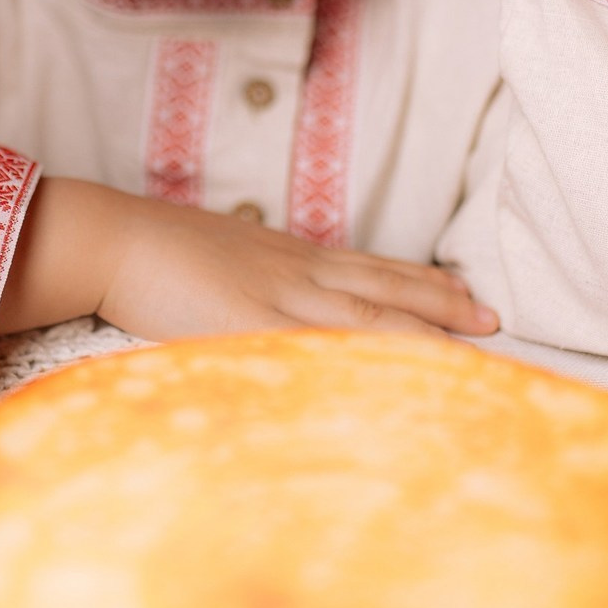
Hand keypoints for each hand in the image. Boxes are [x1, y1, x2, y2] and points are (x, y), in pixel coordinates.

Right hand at [0, 177, 497, 341]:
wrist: (114, 238)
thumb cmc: (159, 248)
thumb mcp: (222, 255)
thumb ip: (256, 273)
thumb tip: (278, 295)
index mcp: (286, 254)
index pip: (369, 267)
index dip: (420, 280)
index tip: (462, 290)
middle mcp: (293, 270)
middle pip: (382, 286)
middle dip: (441, 303)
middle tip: (493, 316)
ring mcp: (275, 296)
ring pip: (366, 313)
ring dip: (423, 327)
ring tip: (472, 338)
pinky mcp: (249, 323)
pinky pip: (316, 343)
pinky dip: (362, 356)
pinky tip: (396, 369)